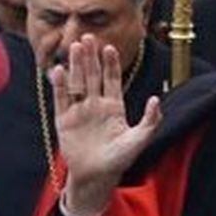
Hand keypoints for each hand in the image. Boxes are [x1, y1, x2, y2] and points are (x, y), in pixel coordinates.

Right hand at [50, 34, 161, 215]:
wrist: (96, 177)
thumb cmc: (119, 160)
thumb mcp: (139, 141)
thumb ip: (150, 121)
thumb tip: (157, 99)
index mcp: (113, 106)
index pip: (112, 79)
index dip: (110, 63)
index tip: (109, 47)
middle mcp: (95, 105)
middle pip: (92, 75)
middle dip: (90, 57)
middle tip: (87, 37)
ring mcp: (79, 111)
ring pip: (76, 83)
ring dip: (75, 66)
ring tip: (74, 47)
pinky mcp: (64, 121)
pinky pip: (61, 100)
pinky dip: (59, 86)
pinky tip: (58, 70)